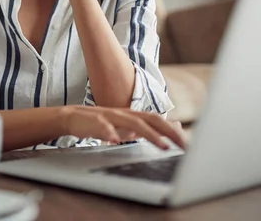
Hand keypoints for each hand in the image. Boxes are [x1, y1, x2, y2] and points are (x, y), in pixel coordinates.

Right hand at [58, 105, 186, 149]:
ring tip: (163, 145)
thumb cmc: (101, 123)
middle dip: (169, 132)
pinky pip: (103, 126)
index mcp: (133, 116)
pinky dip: (110, 132)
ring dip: (149, 134)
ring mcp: (110, 116)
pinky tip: (117, 140)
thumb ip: (149, 127)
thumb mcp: (128, 126)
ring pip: (132, 122)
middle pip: (151, 119)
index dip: (173, 130)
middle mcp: (125, 114)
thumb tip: (175, 127)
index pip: (158, 121)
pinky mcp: (94, 121)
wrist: (72, 118)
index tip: (188, 144)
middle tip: (183, 145)